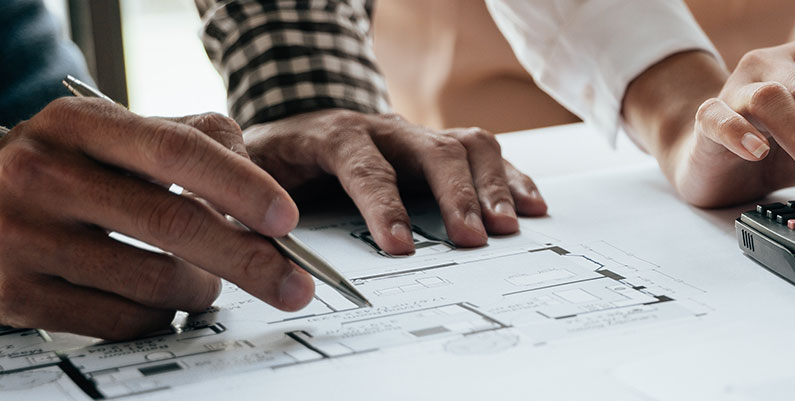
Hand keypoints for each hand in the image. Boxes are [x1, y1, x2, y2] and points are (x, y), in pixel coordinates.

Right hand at [0, 98, 310, 338]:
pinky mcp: (16, 294)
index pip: (176, 150)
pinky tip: (159, 301)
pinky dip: (161, 316)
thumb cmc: (62, 169)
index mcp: (76, 124)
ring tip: (205, 280)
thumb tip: (261, 184)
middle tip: (295, 283)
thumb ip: (192, 141)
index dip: (241, 186)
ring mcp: (22, 236)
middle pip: (174, 223)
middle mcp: (42, 174)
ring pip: (155, 281)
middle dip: (250, 260)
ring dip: (203, 289)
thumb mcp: (112, 134)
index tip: (286, 220)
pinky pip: (123, 320)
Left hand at [242, 109, 546, 255]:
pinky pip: (488, 155)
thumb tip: (255, 244)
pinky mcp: (442, 147)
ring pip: (467, 145)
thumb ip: (248, 204)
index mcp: (335, 134)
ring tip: (508, 226)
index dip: (384, 206)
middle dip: (456, 196)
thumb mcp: (247, 175)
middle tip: (472, 239)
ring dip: (492, 187)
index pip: (365, 166)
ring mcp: (418, 135)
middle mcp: (385, 128)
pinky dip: (513, 180)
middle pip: (432, 150)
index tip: (398, 247)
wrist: (292, 126)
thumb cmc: (274, 160)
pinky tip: (532, 207)